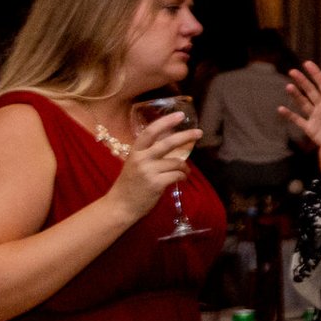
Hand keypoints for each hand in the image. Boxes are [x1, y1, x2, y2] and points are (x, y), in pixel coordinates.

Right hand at [107, 108, 200, 223]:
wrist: (120, 205)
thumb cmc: (130, 184)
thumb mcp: (135, 164)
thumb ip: (149, 154)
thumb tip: (173, 145)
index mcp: (135, 151)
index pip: (150, 132)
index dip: (166, 122)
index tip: (180, 115)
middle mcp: (141, 158)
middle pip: (167, 143)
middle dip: (186, 136)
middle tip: (199, 132)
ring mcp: (148, 171)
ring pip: (177, 162)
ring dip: (185, 167)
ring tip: (185, 171)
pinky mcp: (156, 183)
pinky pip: (177, 175)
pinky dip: (182, 176)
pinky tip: (181, 179)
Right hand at [281, 61, 320, 152]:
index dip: (316, 74)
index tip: (307, 63)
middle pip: (311, 91)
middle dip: (302, 81)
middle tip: (293, 71)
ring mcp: (315, 117)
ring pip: (303, 103)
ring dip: (296, 95)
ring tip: (288, 86)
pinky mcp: (310, 128)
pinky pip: (298, 120)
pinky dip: (289, 115)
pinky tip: (281, 109)